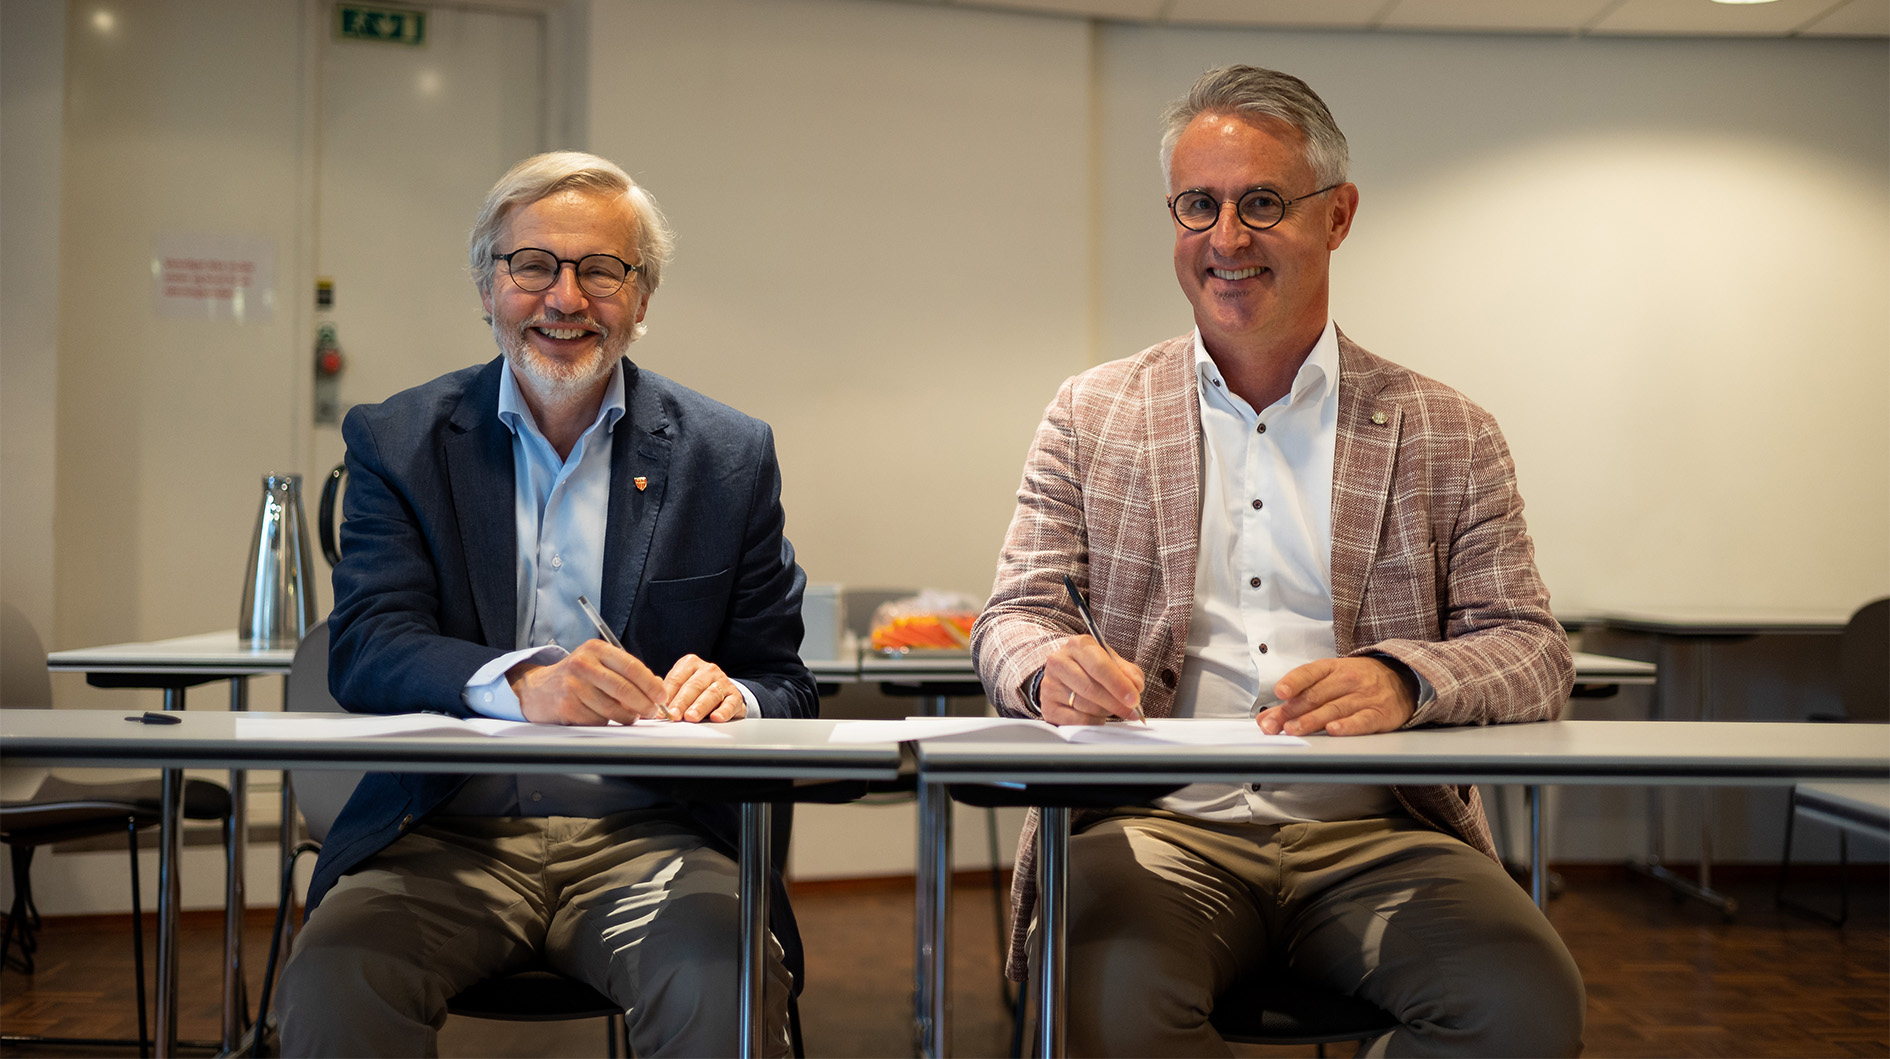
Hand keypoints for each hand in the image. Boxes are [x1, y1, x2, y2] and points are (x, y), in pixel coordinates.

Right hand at [510, 640, 669, 724]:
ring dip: (627, 717)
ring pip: (612, 708)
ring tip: (631, 717)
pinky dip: (607, 722)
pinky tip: (605, 717)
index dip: (651, 684)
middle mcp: (583, 664)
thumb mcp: (599, 664)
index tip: (662, 696)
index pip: (632, 666)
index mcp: (595, 649)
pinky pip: (597, 720)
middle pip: (624, 688)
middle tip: (653, 712)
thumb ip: (626, 672)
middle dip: (644, 704)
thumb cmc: (576, 677)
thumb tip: (657, 685)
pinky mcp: (567, 706)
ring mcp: (573, 685)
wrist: (538, 689)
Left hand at [663, 654, 747, 722]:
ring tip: (691, 717)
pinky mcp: (735, 695)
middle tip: (673, 715)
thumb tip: (650, 700)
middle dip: (682, 702)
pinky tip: (716, 718)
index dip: (667, 695)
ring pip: (711, 694)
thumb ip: (666, 691)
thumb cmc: (695, 691)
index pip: (676, 679)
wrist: (722, 693)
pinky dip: (723, 711)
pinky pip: (730, 703)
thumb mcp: (679, 686)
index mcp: (690, 664)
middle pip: (693, 686)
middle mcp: (708, 669)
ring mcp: (722, 681)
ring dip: (700, 707)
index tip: (660, 710)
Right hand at [1039, 635, 1144, 725]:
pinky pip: (1077, 721)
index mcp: (1077, 646)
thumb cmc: (1091, 668)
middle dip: (1116, 703)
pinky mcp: (1048, 707)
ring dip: (1106, 712)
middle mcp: (1059, 662)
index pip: (1099, 666)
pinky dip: (1094, 721)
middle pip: (1091, 688)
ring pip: (1085, 706)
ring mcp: (1050, 685)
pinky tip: (1098, 716)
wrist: (1064, 675)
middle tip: (1131, 711)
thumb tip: (1136, 687)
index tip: (1134, 698)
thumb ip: (1128, 672)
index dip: (1118, 684)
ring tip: (1112, 708)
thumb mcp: (1111, 661)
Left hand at [1261, 657, 1415, 736]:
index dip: (1293, 682)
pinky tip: (1334, 730)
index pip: (1309, 672)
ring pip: (1334, 709)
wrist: (1403, 678)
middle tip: (1274, 725)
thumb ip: (1296, 698)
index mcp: (1332, 668)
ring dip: (1312, 720)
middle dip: (1292, 711)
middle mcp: (1347, 680)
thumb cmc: (1358, 680)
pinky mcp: (1380, 714)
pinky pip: (1362, 720)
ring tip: (1294, 729)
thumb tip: (1265, 719)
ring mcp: (1365, 696)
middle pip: (1316, 695)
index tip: (1279, 692)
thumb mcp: (1329, 679)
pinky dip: (1348, 726)